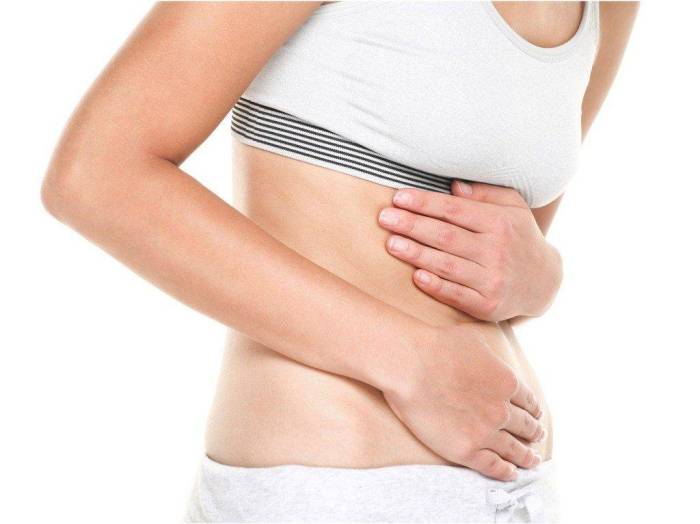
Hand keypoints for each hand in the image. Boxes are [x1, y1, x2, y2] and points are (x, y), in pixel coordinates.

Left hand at [377, 181, 561, 320]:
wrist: (543, 282)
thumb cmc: (518, 237)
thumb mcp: (513, 207)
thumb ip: (485, 194)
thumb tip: (454, 187)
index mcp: (500, 223)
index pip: (454, 210)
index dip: (424, 203)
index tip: (398, 197)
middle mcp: (497, 251)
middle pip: (445, 236)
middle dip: (412, 225)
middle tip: (385, 218)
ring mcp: (492, 280)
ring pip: (446, 265)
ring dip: (415, 254)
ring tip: (391, 243)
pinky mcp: (487, 306)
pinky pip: (455, 295)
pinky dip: (435, 286)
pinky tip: (415, 276)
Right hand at [383, 322, 544, 480]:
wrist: (410, 365)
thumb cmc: (436, 346)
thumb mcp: (473, 337)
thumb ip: (488, 352)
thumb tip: (488, 354)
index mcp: (507, 382)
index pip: (529, 401)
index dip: (534, 410)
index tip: (536, 416)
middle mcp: (502, 409)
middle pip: (526, 426)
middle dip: (533, 432)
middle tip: (537, 437)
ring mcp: (485, 432)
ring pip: (514, 449)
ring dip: (526, 456)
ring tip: (532, 461)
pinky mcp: (466, 449)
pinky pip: (493, 466)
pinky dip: (505, 471)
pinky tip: (511, 473)